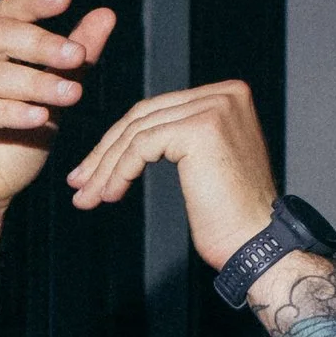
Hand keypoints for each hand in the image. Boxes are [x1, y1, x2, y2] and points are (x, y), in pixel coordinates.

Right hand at [0, 0, 117, 242]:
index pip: (4, 13)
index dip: (32, 3)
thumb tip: (105, 14)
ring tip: (73, 95)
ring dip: (35, 82)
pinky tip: (39, 117)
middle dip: (41, 44)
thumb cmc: (12, 149)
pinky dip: (9, 111)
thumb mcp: (53, 100)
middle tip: (77, 56)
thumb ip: (75, 60)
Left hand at [64, 74, 279, 271]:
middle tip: (80, 182)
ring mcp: (215, 108)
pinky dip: (119, 172)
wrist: (256, 243)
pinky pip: (142, 147)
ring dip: (106, 168)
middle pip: (144, 117)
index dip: (119, 139)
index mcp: (228, 95)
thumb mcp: (207, 161)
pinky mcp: (200, 129)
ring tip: (87, 197)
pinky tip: (109, 196)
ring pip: (138, 133)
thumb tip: (130, 135)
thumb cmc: (231, 215)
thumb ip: (179, 135)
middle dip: (106, 152)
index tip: (91, 170)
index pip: (158, 110)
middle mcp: (225, 94)